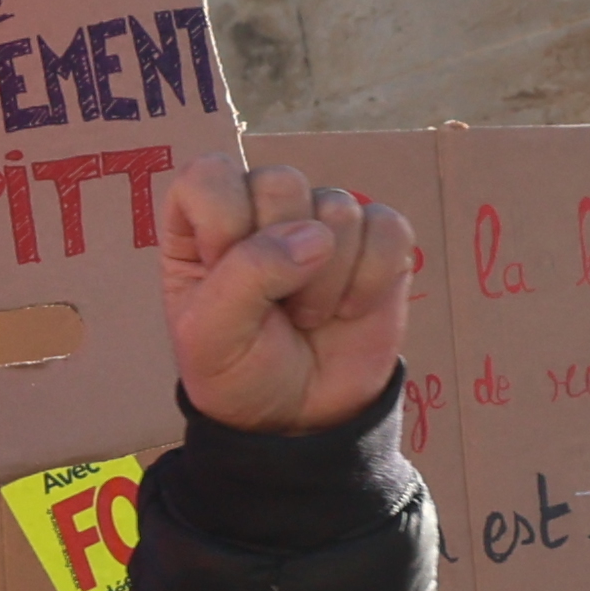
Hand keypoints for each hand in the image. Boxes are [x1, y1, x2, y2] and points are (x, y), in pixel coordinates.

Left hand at [160, 160, 418, 430]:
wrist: (298, 416)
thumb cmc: (238, 371)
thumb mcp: (211, 335)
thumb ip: (246, 275)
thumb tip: (315, 237)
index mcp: (201, 222)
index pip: (211, 174)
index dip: (225, 222)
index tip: (224, 273)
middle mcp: (260, 209)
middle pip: (281, 182)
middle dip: (280, 256)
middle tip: (274, 307)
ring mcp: (321, 221)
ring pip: (339, 207)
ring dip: (325, 279)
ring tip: (307, 316)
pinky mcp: (375, 241)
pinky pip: (388, 229)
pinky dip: (371, 279)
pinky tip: (349, 309)